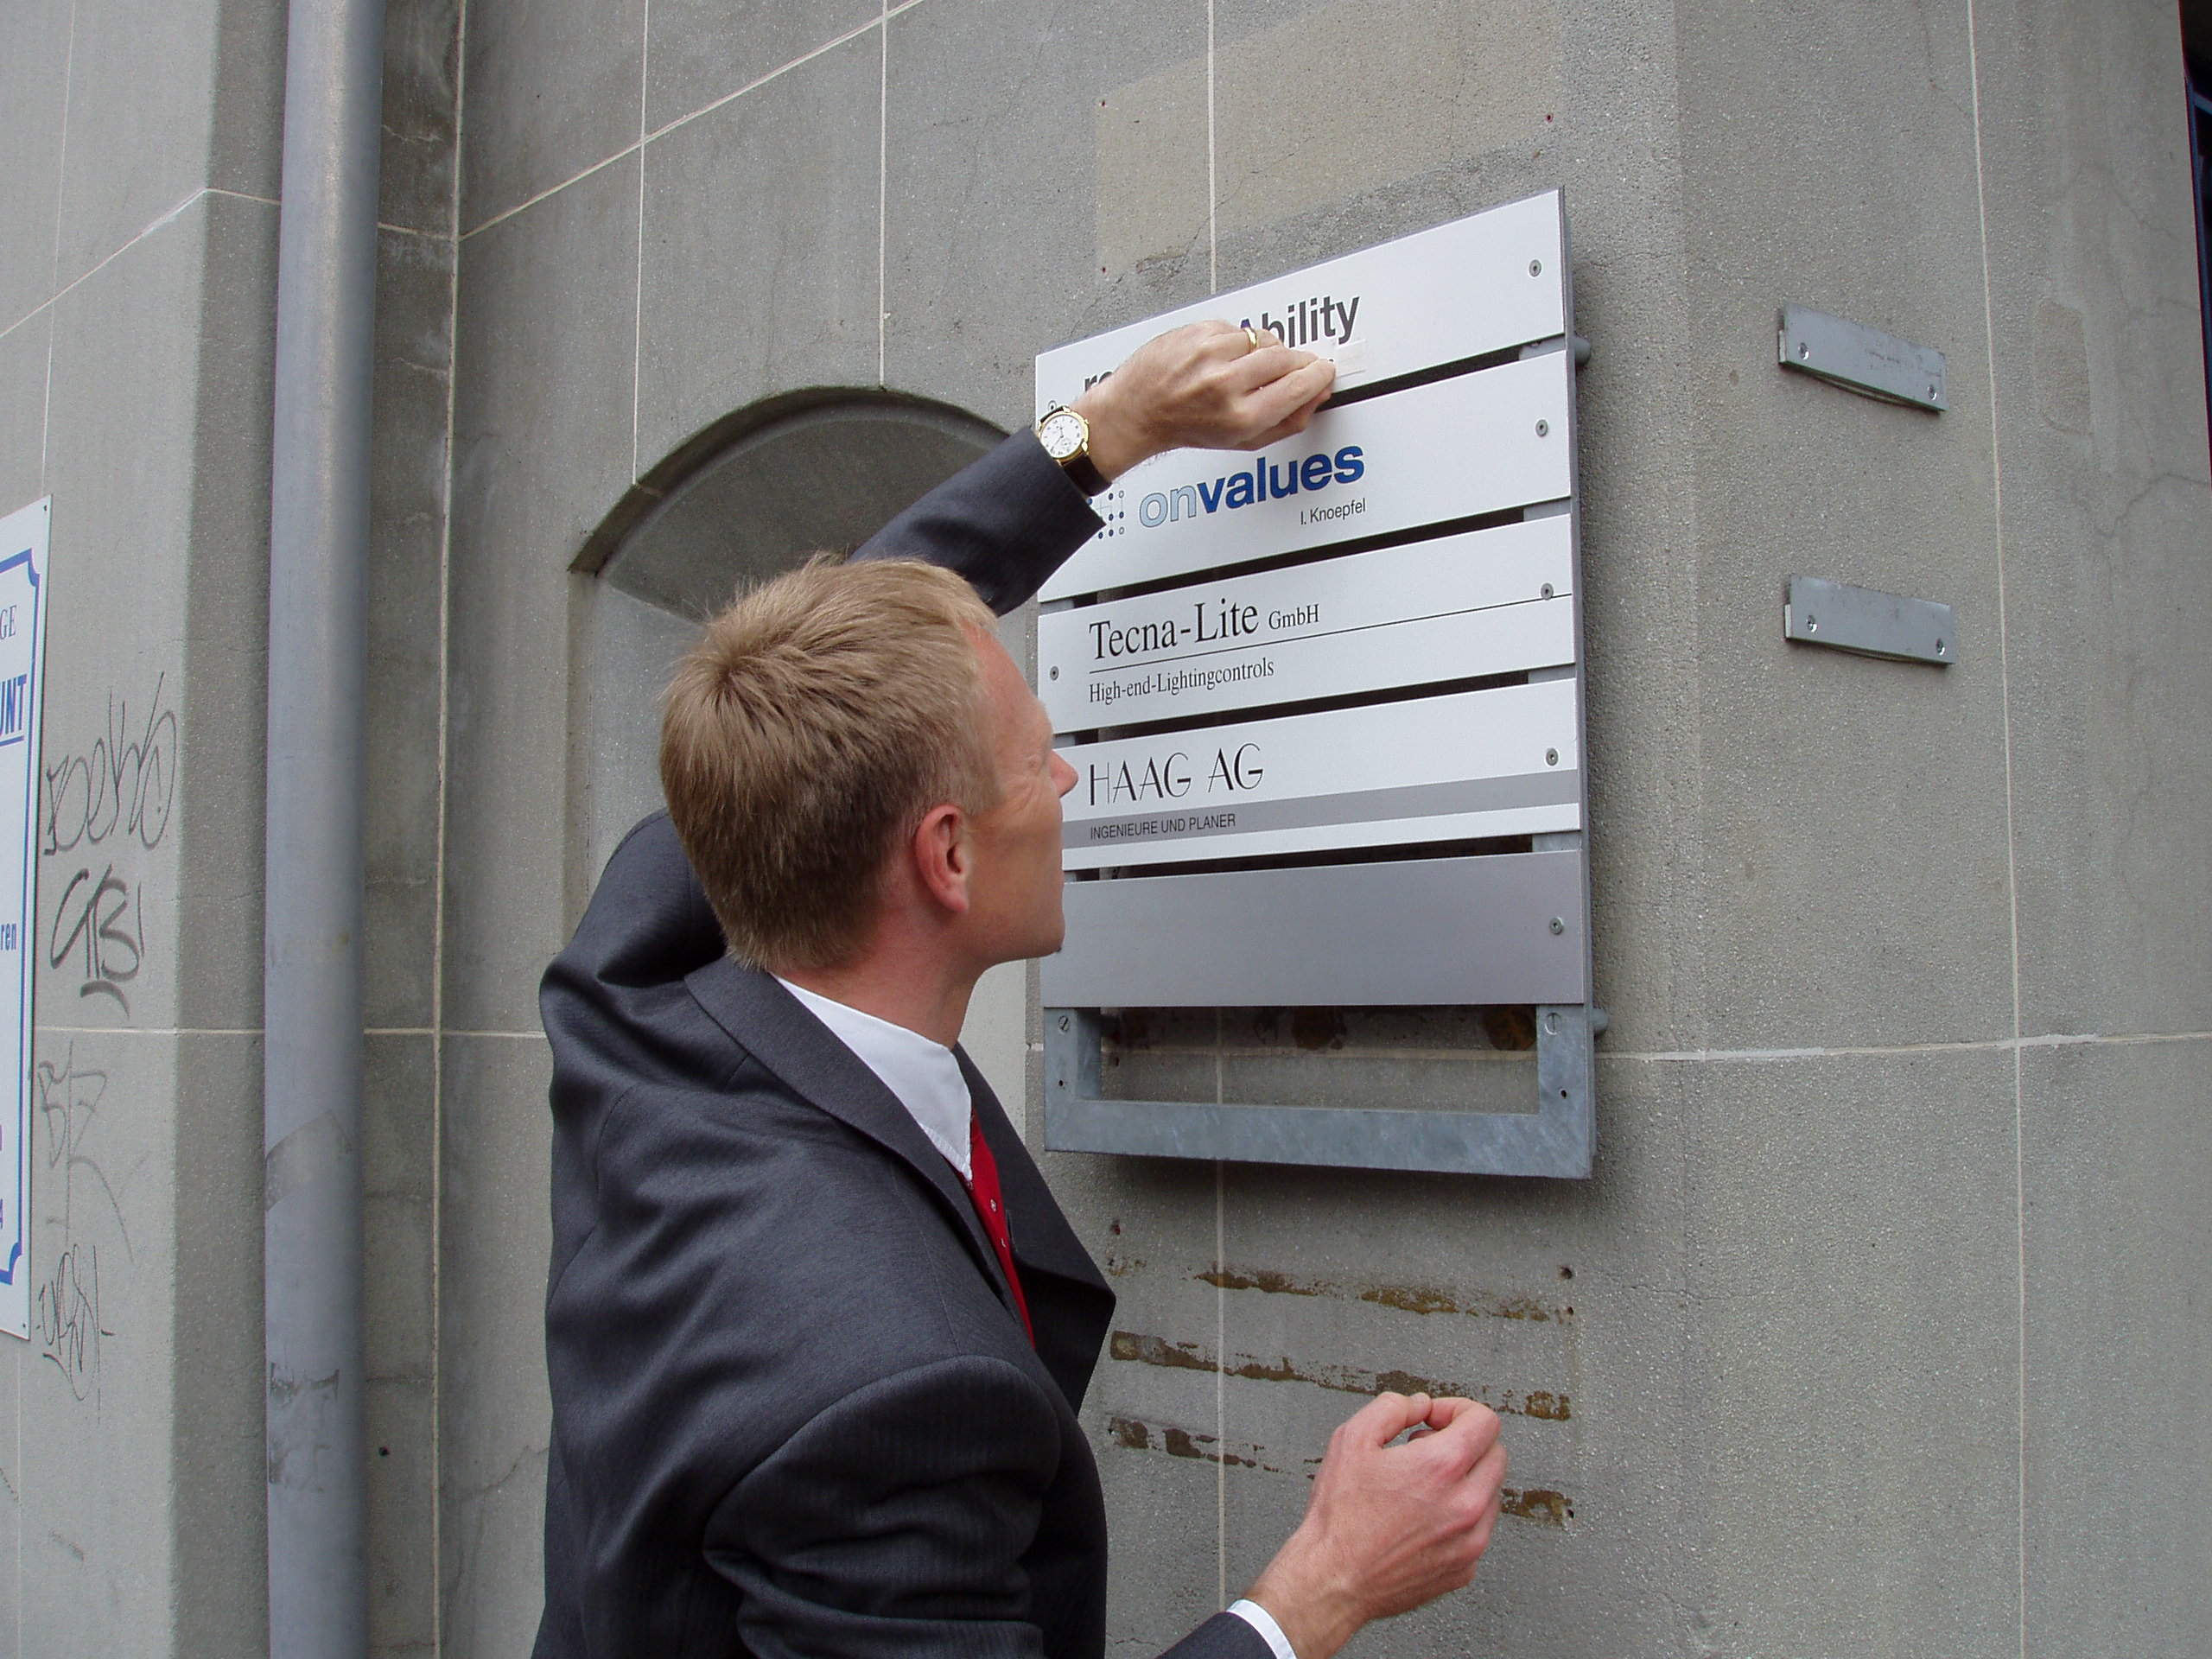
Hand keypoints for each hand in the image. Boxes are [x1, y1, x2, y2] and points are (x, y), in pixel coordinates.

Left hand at [1069, 321, 1335, 481]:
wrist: (1138, 409)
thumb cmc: (1187, 428)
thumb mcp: (1243, 441)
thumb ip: (1288, 421)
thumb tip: (1317, 394)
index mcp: (1241, 416)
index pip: (1300, 384)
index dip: (1318, 374)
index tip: (1322, 370)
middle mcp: (1226, 383)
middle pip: (1287, 357)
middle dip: (1297, 361)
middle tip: (1293, 367)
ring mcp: (1211, 353)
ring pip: (1265, 339)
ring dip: (1266, 350)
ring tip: (1249, 367)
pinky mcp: (1199, 332)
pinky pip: (1238, 329)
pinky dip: (1239, 341)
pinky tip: (1224, 357)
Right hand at [1242, 1393, 1506, 1658]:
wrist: (1333, 1579)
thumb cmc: (1339, 1517)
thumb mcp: (1352, 1439)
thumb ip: (1393, 1408)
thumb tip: (1419, 1405)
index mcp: (1443, 1467)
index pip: (1485, 1421)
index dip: (1458, 1410)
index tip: (1436, 1419)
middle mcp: (1466, 1504)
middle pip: (1496, 1453)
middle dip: (1464, 1442)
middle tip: (1426, 1448)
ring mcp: (1471, 1540)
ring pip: (1491, 1492)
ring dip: (1465, 1480)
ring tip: (1421, 1485)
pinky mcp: (1466, 1567)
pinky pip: (1479, 1528)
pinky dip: (1459, 1516)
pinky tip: (1424, 1516)